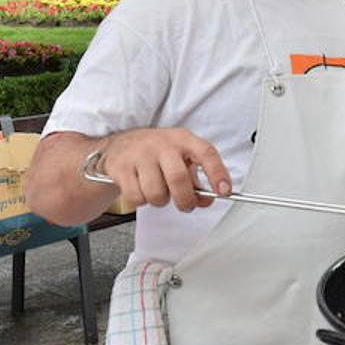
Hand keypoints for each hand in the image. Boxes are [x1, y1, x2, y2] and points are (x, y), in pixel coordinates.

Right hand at [96, 128, 231, 212]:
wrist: (120, 145)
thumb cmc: (156, 153)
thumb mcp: (180, 158)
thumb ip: (196, 181)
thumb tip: (207, 200)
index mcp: (183, 139)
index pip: (206, 153)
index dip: (217, 173)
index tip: (225, 191)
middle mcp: (162, 144)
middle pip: (178, 178)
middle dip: (185, 200)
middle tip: (185, 204)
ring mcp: (140, 154)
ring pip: (156, 193)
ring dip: (159, 200)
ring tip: (156, 190)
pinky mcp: (121, 167)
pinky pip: (136, 197)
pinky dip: (141, 200)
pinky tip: (140, 188)